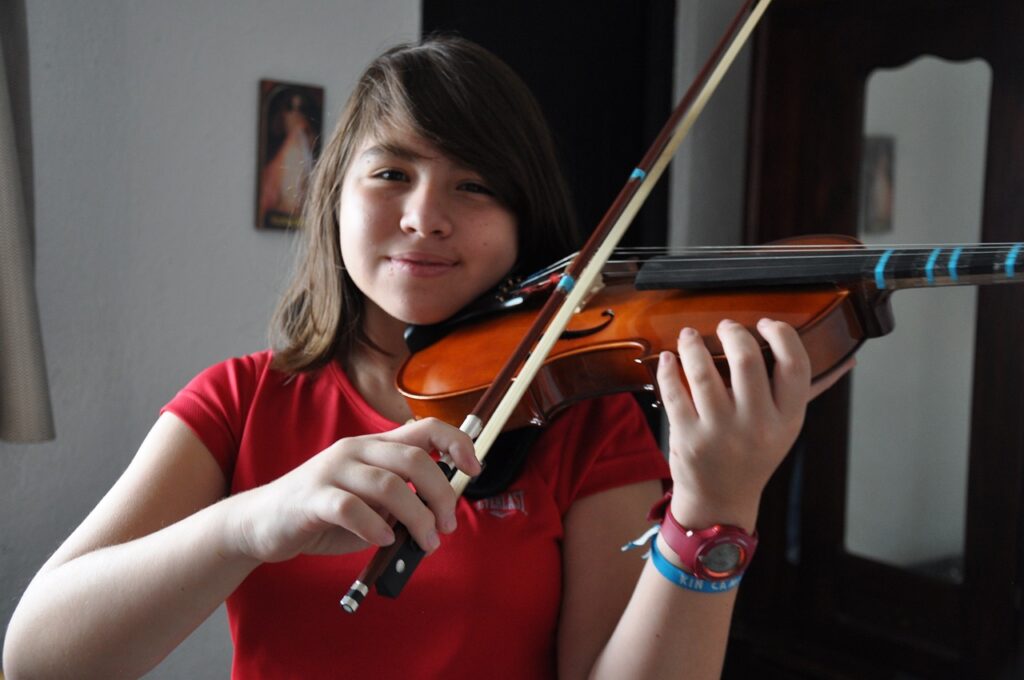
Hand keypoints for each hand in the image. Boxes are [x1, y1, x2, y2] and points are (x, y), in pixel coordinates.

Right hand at [227, 418, 480, 563]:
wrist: (262, 522)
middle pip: (413, 458)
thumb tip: (439, 515)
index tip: (475, 468)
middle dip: (441, 494)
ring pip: (388, 484)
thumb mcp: (370, 503)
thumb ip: (402, 502)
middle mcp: (356, 450)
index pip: (425, 428)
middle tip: (447, 526)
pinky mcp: (311, 497)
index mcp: (374, 446)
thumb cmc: (324, 514)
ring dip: (416, 516)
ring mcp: (332, 471)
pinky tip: (383, 540)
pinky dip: (374, 525)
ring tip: (425, 542)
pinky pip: (350, 507)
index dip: (456, 443)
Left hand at [656, 318, 851, 530]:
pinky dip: (669, 368)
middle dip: (733, 333)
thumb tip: (847, 360)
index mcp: (787, 419)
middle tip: (725, 326)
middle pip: (747, 360)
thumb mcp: (787, 427)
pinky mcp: (688, 437)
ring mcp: (720, 433)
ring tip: (689, 336)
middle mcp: (757, 426)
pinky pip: (674, 391)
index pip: (796, 365)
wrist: (721, 501)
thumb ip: (809, 391)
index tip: (766, 323)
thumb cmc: (755, 455)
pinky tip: (670, 358)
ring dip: (693, 345)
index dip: (782, 334)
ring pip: (704, 372)